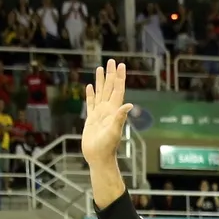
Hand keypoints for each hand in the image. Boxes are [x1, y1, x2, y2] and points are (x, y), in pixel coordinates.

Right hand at [81, 62, 133, 180]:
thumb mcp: (114, 131)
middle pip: (109, 88)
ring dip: (100, 81)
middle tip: (112, 61)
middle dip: (111, 74)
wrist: (99, 158)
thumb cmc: (107, 147)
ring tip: (100, 68)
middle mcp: (108, 110)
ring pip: (100, 93)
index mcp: (114, 110)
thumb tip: (129, 105)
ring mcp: (99, 114)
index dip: (119, 77)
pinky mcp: (91, 119)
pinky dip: (90, 94)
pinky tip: (89, 86)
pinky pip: (91, 103)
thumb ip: (120, 118)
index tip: (121, 65)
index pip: (117, 90)